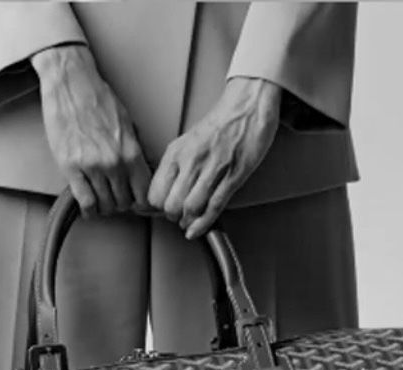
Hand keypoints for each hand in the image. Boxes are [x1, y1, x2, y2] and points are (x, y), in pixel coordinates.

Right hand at [31, 44, 152, 217]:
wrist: (71, 83)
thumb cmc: (98, 100)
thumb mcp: (127, 124)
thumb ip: (134, 151)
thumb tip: (141, 174)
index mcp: (131, 152)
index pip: (144, 193)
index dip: (141, 202)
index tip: (136, 203)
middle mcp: (114, 163)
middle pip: (124, 203)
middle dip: (122, 203)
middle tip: (116, 198)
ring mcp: (92, 167)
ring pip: (105, 205)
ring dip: (105, 206)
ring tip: (102, 199)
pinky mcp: (71, 168)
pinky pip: (85, 201)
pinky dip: (89, 208)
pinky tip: (89, 205)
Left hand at [147, 76, 281, 239]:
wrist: (247, 105)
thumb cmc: (221, 124)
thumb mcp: (187, 141)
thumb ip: (176, 166)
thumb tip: (166, 190)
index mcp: (176, 152)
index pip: (155, 193)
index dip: (158, 207)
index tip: (162, 210)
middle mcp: (190, 162)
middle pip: (170, 206)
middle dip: (174, 217)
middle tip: (179, 216)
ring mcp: (212, 170)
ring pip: (190, 209)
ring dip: (189, 221)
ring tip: (190, 220)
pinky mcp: (232, 177)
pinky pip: (213, 207)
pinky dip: (203, 224)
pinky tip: (196, 230)